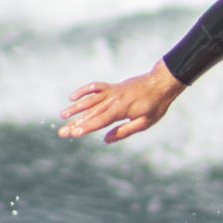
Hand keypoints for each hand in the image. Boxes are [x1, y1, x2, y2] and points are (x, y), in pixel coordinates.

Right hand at [59, 59, 186, 142]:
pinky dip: (84, 91)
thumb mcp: (144, 123)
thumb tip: (105, 140)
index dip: (86, 128)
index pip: (100, 121)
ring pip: (90, 100)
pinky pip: (95, 87)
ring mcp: (112, 92)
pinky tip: (73, 97)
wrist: (161, 82)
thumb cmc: (155, 105)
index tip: (73, 134)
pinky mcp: (113, 87)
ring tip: (62, 115)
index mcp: (121, 109)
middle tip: (61, 132)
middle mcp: (114, 100)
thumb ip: (124, 131)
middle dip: (75, 123)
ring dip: (75, 108)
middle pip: (91, 113)